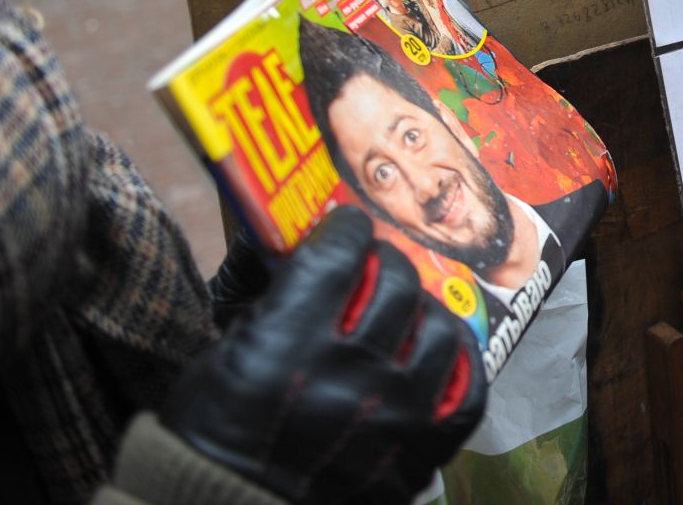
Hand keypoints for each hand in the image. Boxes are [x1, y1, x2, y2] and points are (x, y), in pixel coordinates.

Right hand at [163, 207, 486, 504]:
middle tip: (374, 266)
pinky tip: (439, 352)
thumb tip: (314, 245)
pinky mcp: (420, 454)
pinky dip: (458, 363)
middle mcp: (349, 376)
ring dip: (422, 310)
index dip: (345, 229)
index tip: (346, 228)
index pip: (338, 254)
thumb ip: (273, 299)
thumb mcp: (221, 356)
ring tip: (406, 314)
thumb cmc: (215, 436)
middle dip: (383, 261)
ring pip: (438, 328)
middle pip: (395, 282)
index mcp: (285, 346)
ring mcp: (393, 416)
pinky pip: (468, 390)